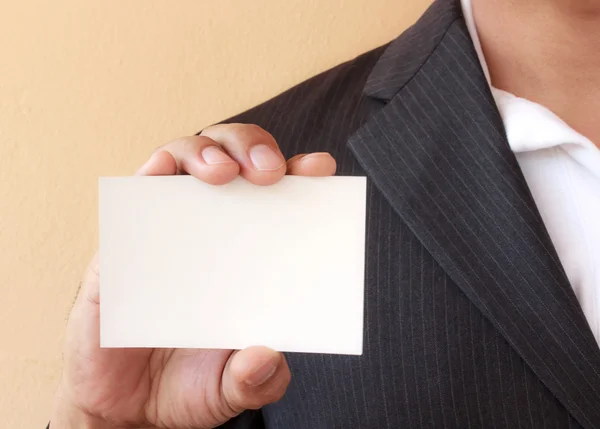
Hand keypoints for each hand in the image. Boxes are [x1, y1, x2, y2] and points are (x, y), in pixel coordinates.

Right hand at [51, 124, 335, 428]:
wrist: (126, 407)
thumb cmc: (188, 385)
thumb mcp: (232, 389)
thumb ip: (256, 379)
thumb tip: (265, 358)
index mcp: (252, 254)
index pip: (283, 198)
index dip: (302, 175)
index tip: (320, 168)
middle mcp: (214, 231)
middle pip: (237, 160)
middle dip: (253, 148)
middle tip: (268, 171)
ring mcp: (168, 230)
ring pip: (187, 160)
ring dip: (205, 152)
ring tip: (221, 173)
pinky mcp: (123, 242)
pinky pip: (135, 194)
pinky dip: (149, 173)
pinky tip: (161, 173)